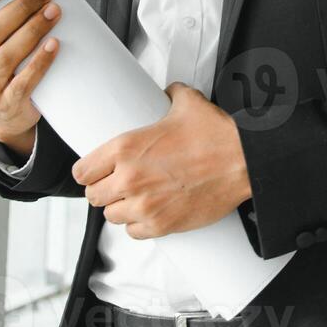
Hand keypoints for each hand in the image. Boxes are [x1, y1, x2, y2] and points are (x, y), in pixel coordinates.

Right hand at [0, 0, 63, 156]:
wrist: (8, 113)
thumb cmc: (6, 62)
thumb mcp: (0, 38)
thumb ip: (16, 4)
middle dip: (19, 9)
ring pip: (7, 56)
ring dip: (32, 30)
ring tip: (54, 11)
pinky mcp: (7, 104)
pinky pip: (23, 83)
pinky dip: (39, 62)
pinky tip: (54, 45)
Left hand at [74, 82, 251, 239]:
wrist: (244, 161)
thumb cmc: (216, 134)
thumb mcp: (186, 102)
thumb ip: (168, 95)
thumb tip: (166, 93)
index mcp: (126, 148)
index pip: (83, 171)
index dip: (88, 171)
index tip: (94, 172)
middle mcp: (130, 179)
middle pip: (94, 197)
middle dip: (104, 190)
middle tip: (117, 185)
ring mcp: (145, 205)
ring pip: (112, 217)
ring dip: (121, 209)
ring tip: (134, 199)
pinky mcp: (162, 224)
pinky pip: (134, 233)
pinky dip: (139, 225)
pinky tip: (148, 213)